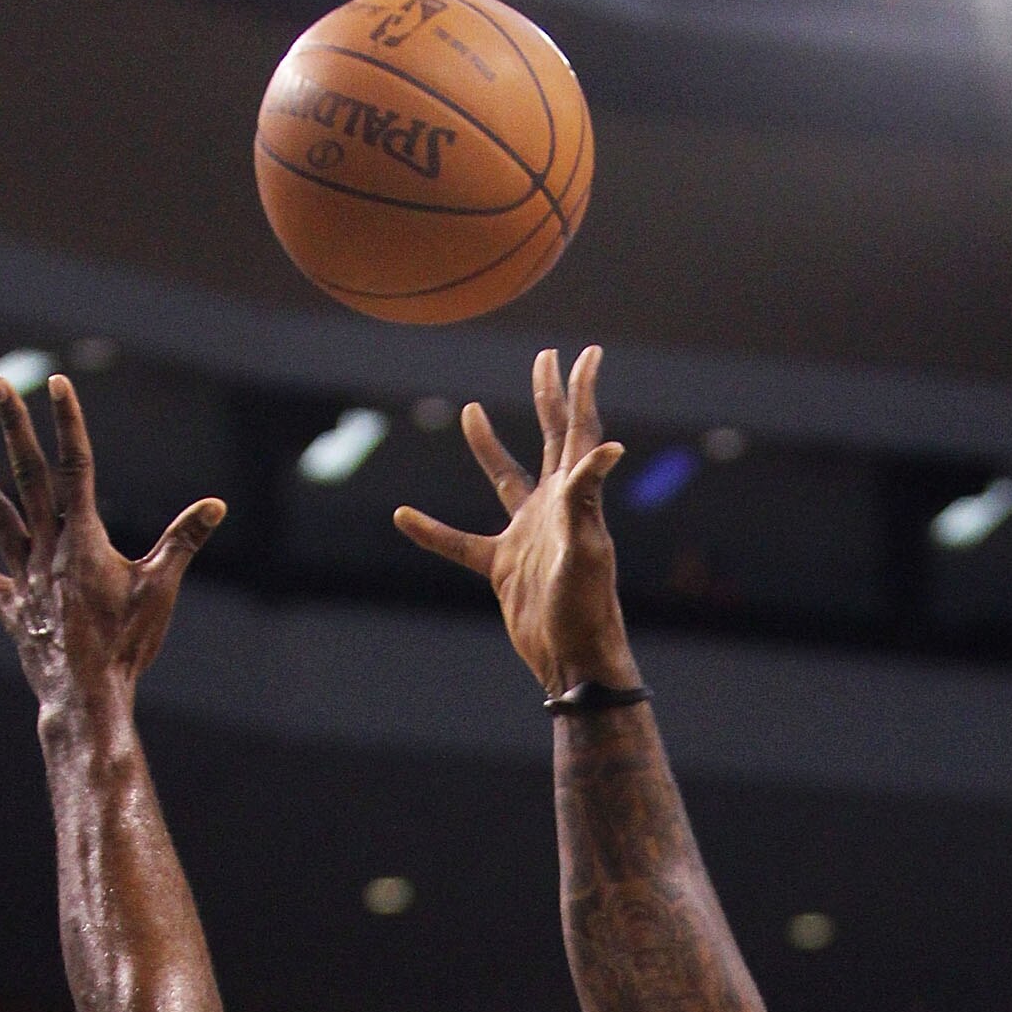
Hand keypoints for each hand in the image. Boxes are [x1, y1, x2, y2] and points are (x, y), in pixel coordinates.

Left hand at [0, 375, 225, 710]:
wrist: (87, 696)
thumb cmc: (127, 645)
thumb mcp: (160, 589)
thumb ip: (183, 541)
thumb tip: (216, 506)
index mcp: (83, 538)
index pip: (76, 467)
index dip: (68, 423)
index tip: (57, 383)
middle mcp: (47, 549)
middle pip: (29, 475)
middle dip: (14, 426)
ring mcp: (26, 578)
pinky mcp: (15, 611)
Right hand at [395, 345, 635, 695]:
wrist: (570, 658)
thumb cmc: (586, 605)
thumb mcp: (586, 545)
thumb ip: (587, 494)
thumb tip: (608, 446)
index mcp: (574, 495)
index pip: (578, 430)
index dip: (581, 391)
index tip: (586, 353)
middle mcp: (553, 507)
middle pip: (551, 438)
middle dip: (548, 397)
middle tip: (546, 358)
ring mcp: (528, 535)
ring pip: (504, 480)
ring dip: (488, 447)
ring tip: (470, 412)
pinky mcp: (503, 567)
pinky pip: (459, 543)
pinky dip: (432, 532)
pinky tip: (403, 518)